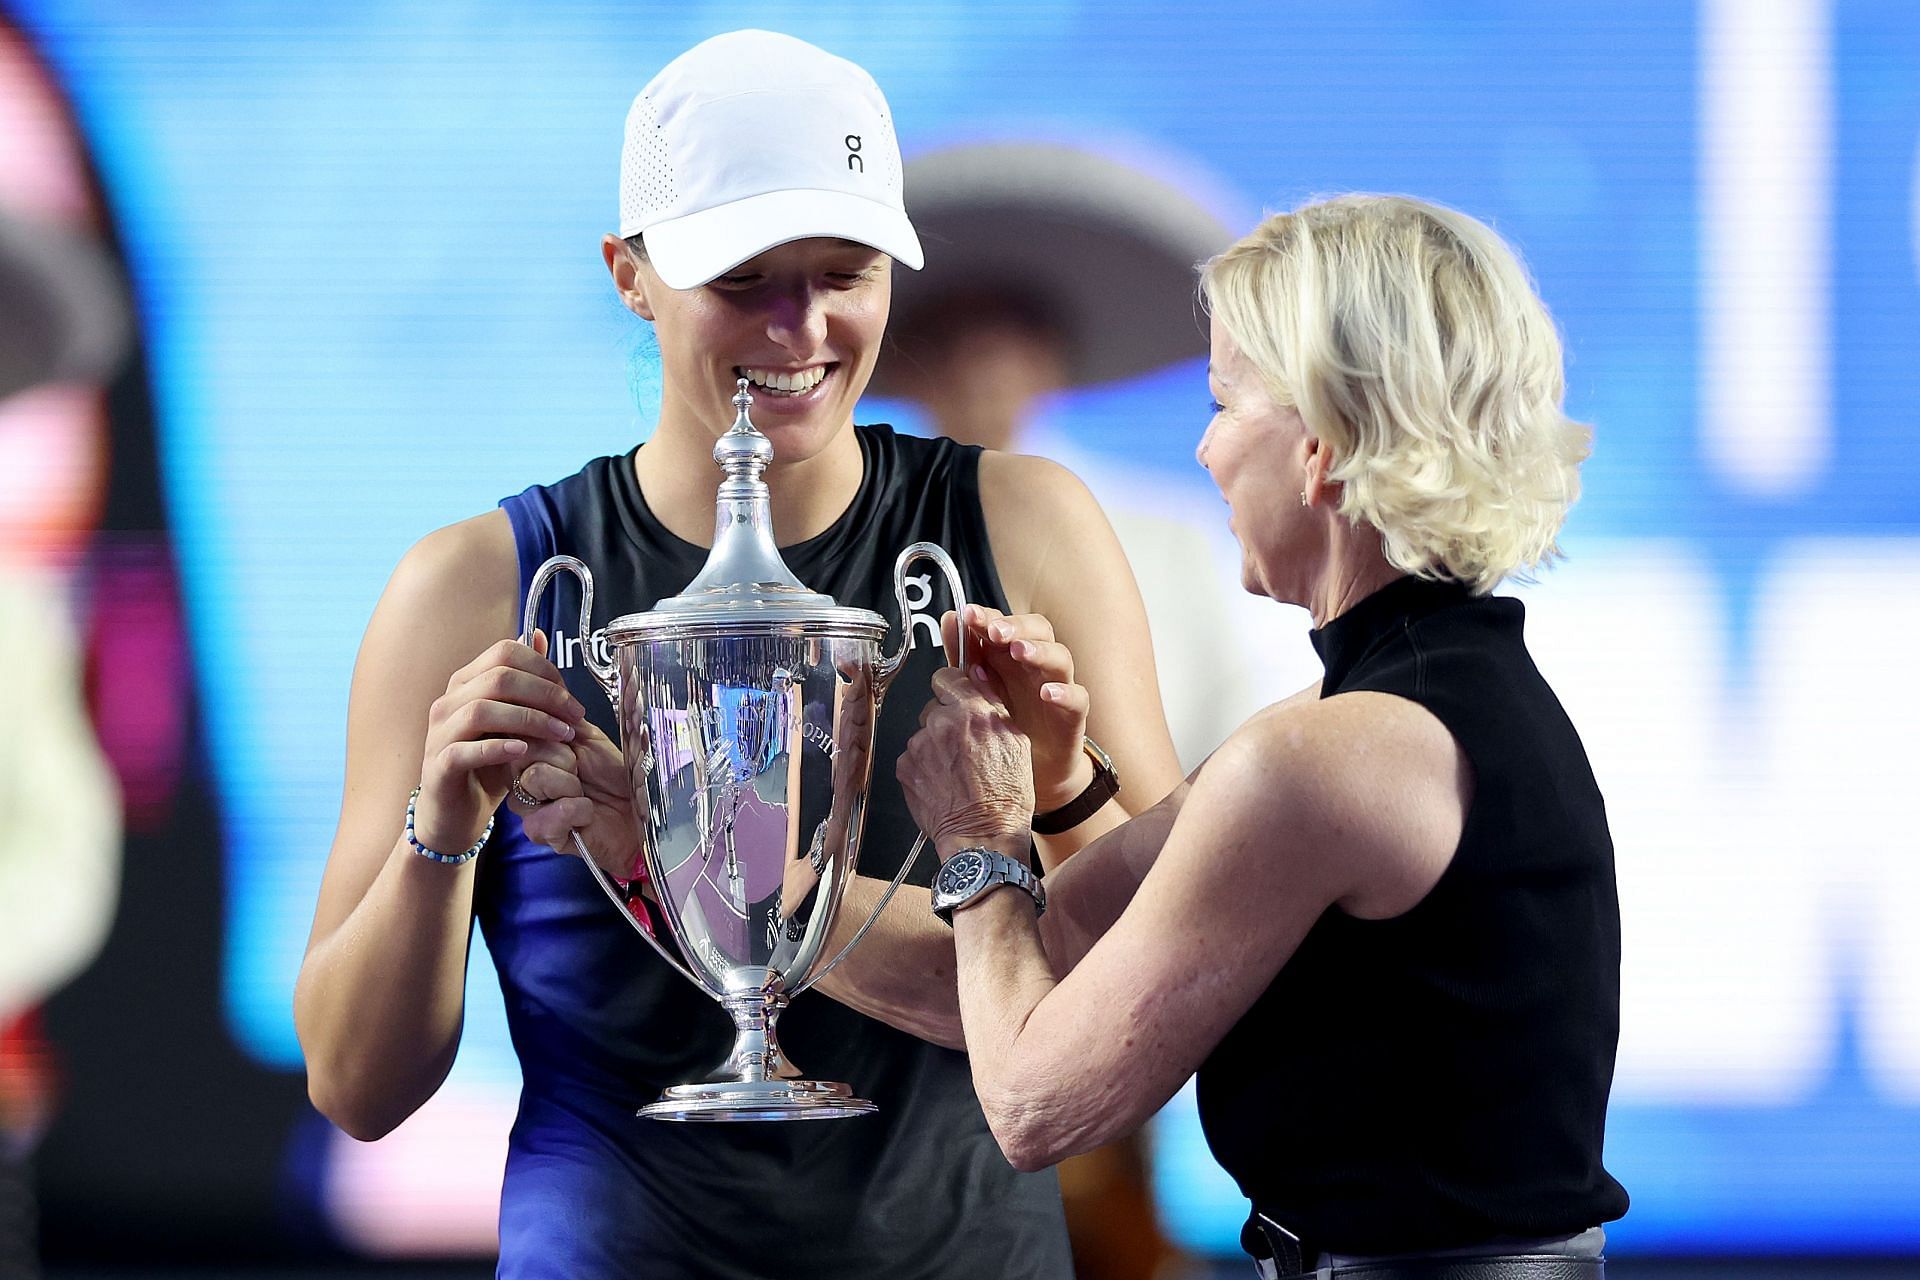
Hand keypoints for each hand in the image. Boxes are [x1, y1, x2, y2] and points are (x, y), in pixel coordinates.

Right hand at [414, 630, 583, 855]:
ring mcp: (439, 733)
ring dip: (529, 720)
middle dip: (545, 694)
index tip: (570, 696)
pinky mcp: (439, 766)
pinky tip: (524, 751)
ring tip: (560, 735)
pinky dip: (497, 748)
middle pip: (498, 678)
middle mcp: (449, 701)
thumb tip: (539, 637)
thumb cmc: (487, 763)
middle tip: (574, 716)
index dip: (544, 668)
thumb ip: (524, 681)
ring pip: (482, 710)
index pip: (505, 652)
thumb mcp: (511, 719)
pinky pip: (465, 750)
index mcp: (466, 682)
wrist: (455, 812)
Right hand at [508, 716, 646, 880]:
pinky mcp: (540, 833)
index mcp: (533, 752)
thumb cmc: (616, 778)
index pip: (517, 727)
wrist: (639, 816)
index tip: (573, 738)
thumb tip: (546, 685)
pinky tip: (588, 814)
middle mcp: (523, 778)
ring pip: (533, 779)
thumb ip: (562, 716)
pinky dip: (578, 810)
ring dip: (570, 784)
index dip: (547, 727)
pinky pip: (547, 814)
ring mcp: (528, 806)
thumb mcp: (590, 738)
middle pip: (522, 750)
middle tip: (581, 771)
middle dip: (563, 757)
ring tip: (585, 793)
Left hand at [897, 667, 1033, 850]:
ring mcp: (919, 745)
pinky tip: (941, 782)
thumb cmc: (1005, 797)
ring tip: (955, 771)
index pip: (948, 676)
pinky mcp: (904, 767)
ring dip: (934, 745)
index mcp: (973, 712)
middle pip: (934, 706)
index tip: (955, 698)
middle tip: (963, 748)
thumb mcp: (1016, 742)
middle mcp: (942, 724)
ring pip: (923, 733)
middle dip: (946, 721)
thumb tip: (976, 677)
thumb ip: (992, 703)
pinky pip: (912, 756)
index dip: (953, 688)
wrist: (982, 837)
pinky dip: (923, 766)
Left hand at [945, 605, 1090, 812]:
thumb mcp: (979, 691)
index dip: (988, 616)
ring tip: (1020, 651)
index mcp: (1013, 655)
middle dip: (1015, 626)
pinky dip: (1064, 693)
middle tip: (994, 630)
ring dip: (1039, 651)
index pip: (1005, 624)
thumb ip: (965, 657)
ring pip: (1060, 658)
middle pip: (1037, 631)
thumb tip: (951, 619)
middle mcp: (1038, 665)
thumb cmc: (1005, 726)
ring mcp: (1059, 687)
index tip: (969, 615)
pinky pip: (1078, 698)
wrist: (1032, 772)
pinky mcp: (1073, 716)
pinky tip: (1047, 693)